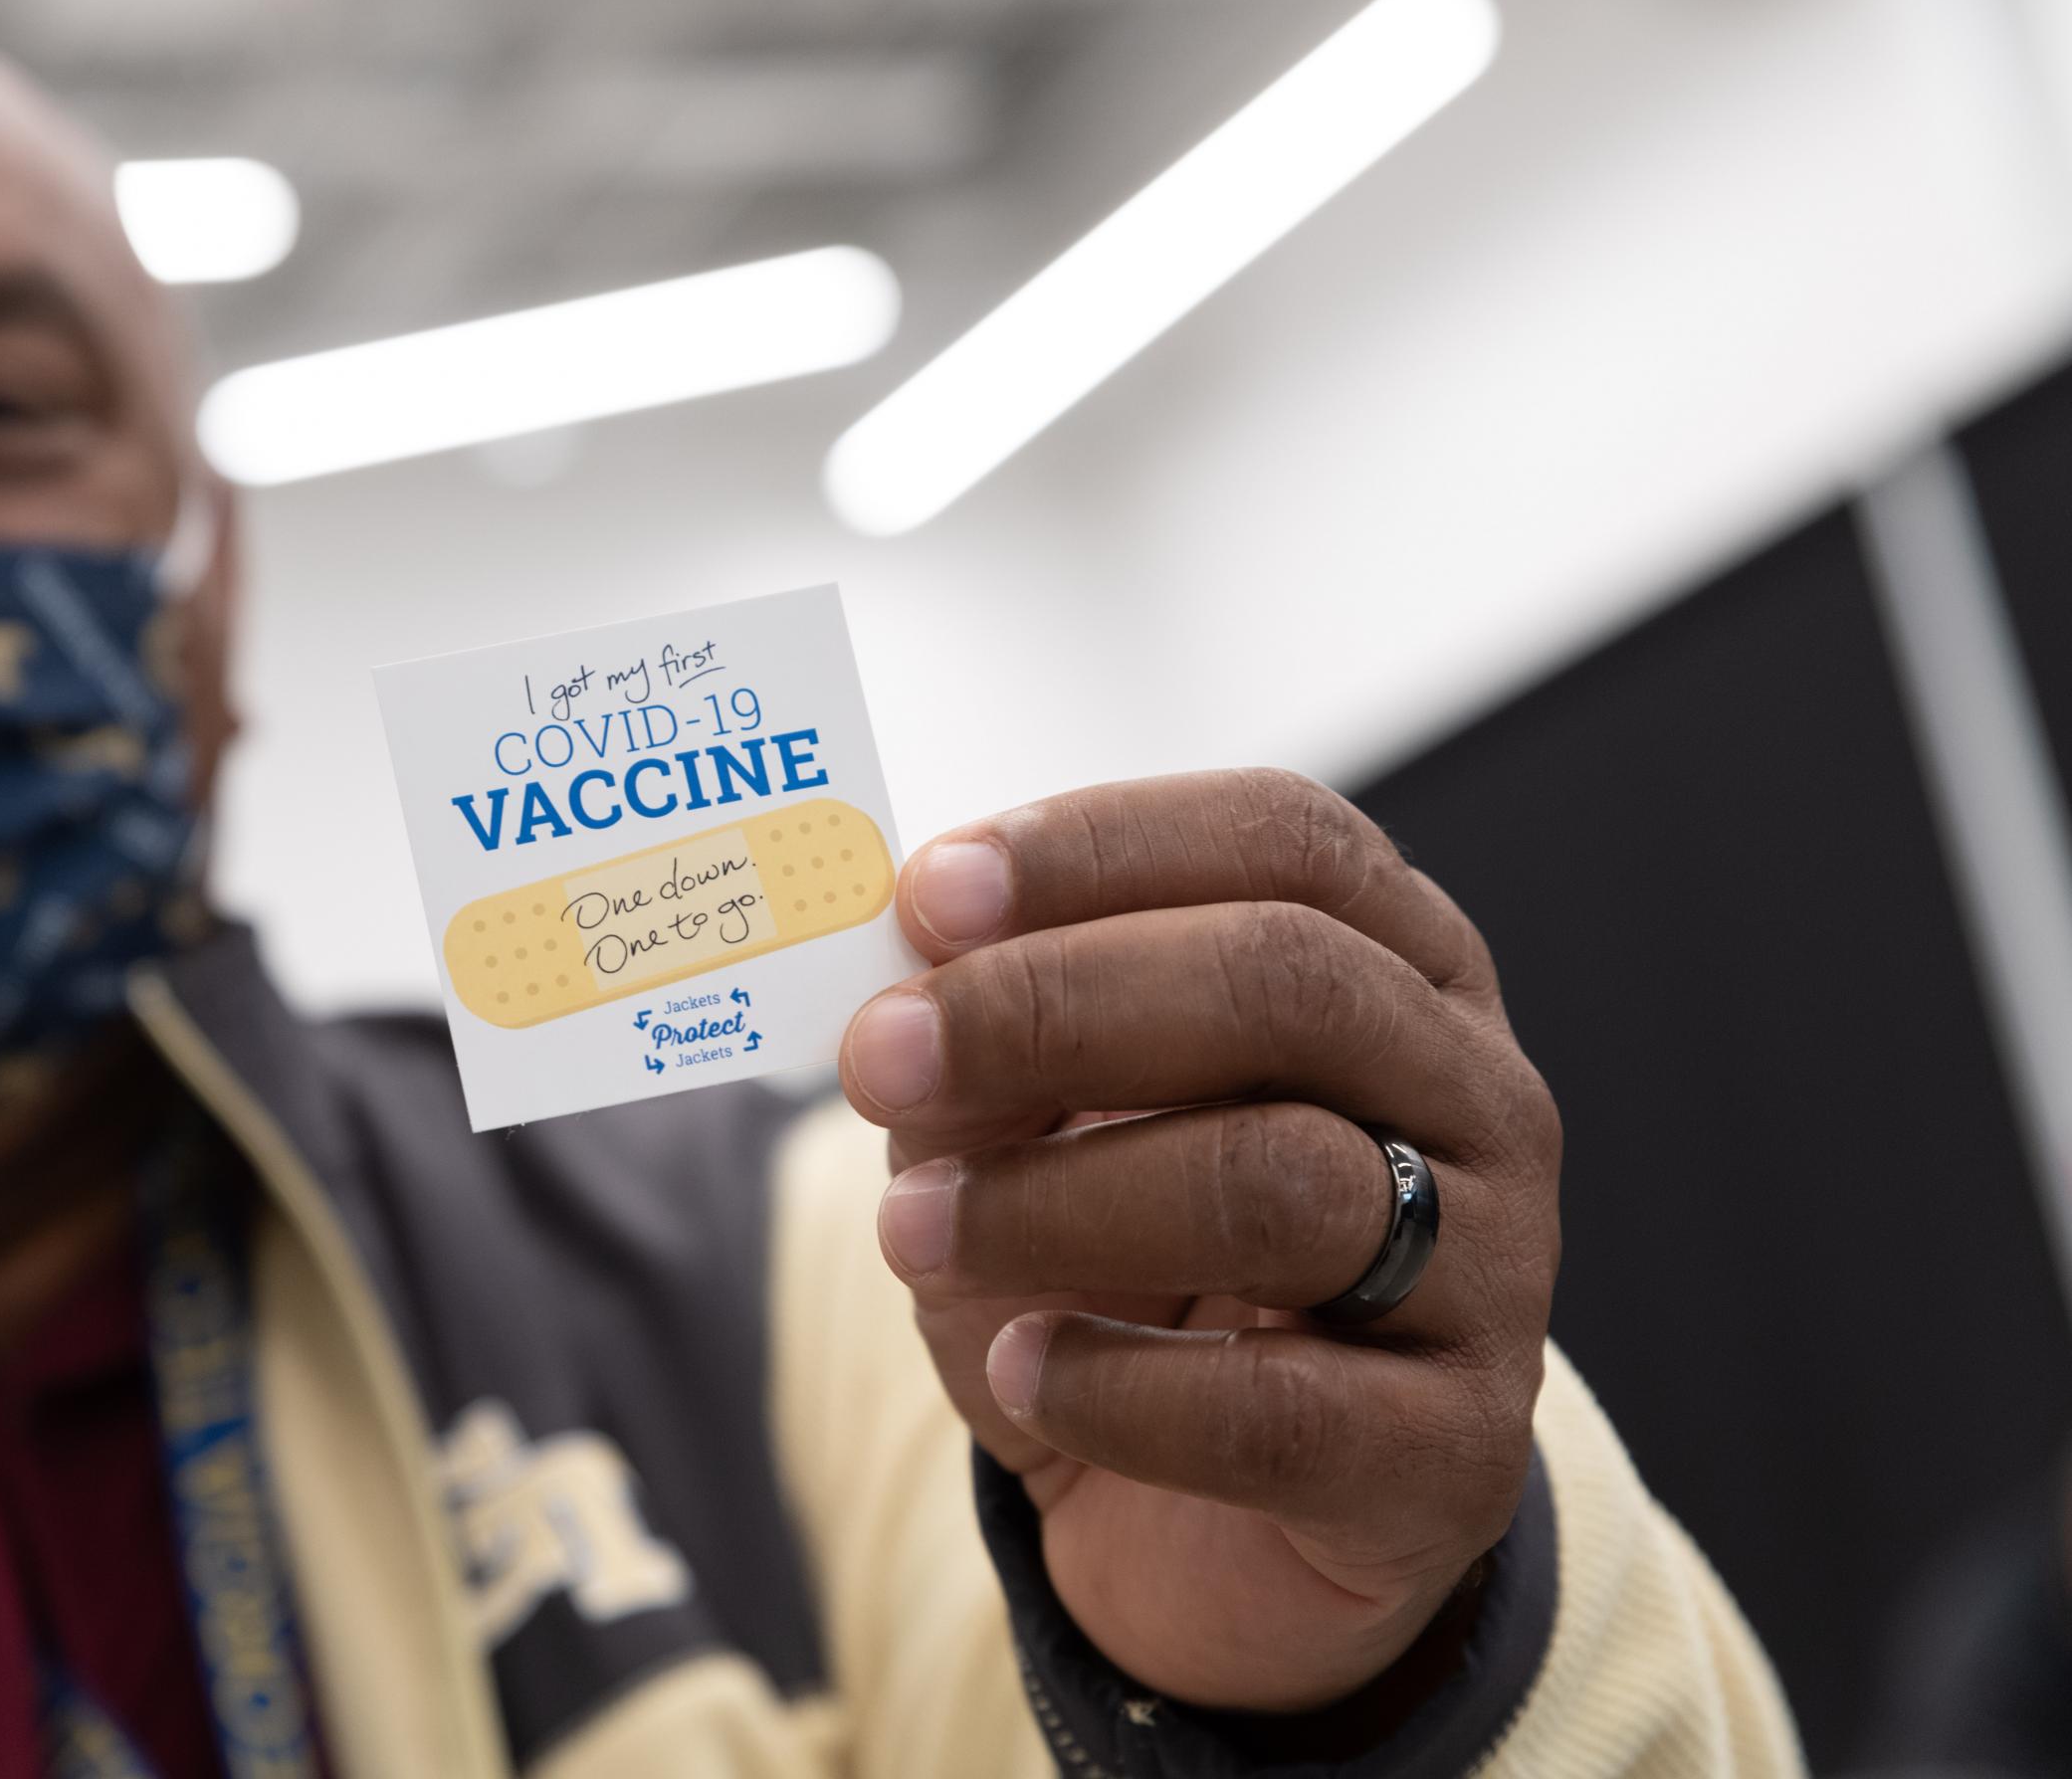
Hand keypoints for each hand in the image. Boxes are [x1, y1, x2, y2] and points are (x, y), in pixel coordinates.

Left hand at [840, 770, 1558, 1713]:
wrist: (1222, 1535)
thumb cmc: (1130, 1282)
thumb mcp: (1030, 1141)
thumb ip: (986, 1061)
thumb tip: (904, 1005)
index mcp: (1389, 961)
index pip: (1283, 838)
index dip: (1101, 846)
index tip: (927, 893)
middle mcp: (1470, 1091)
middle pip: (1290, 983)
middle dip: (1053, 1007)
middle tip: (881, 1060)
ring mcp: (1494, 1272)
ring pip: (1287, 1183)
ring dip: (1057, 1200)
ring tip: (913, 1234)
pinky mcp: (1454, 1453)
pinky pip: (1281, 1407)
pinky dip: (1117, 1387)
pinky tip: (1021, 1371)